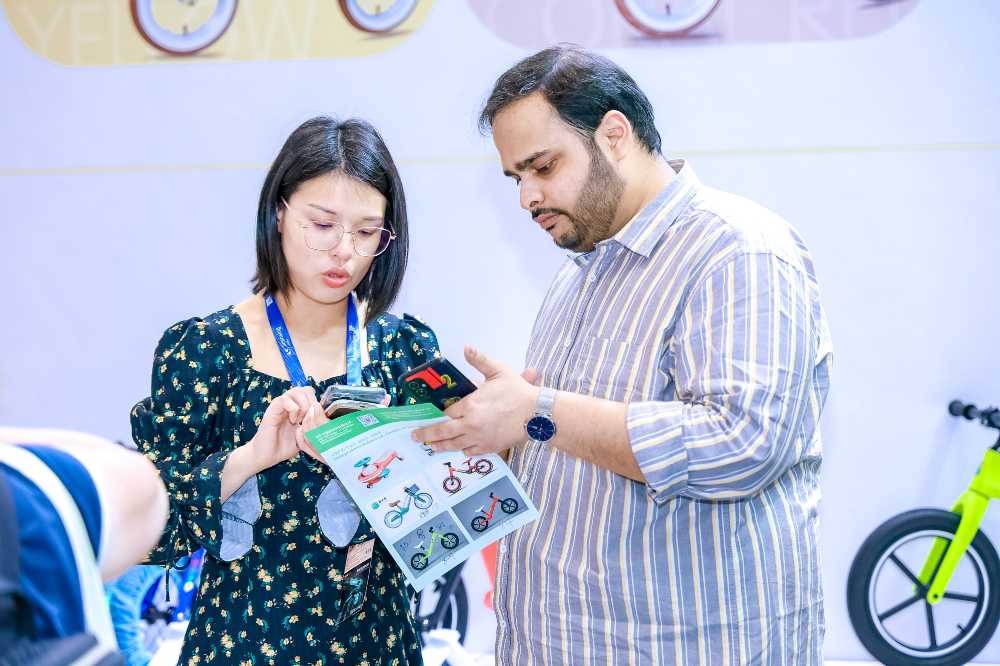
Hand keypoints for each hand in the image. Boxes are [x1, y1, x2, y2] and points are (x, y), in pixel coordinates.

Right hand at [249, 386, 323, 470]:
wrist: (265, 457)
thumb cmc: (283, 448)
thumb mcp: (303, 438)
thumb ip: (312, 428)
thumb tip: (326, 424)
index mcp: (296, 409)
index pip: (310, 394)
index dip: (317, 402)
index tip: (316, 417)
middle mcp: (288, 405)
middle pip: (305, 389)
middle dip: (312, 402)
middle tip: (310, 418)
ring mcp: (280, 406)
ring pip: (296, 391)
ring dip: (303, 405)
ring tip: (302, 419)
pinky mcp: (272, 410)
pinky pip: (284, 399)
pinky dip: (293, 409)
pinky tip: (293, 421)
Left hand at [410, 346, 539, 455]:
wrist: (537, 415)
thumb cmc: (518, 392)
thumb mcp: (498, 371)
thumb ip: (480, 360)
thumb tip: (466, 347)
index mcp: (470, 405)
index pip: (447, 412)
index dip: (441, 413)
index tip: (435, 414)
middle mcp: (470, 424)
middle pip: (442, 432)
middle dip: (426, 434)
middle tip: (415, 437)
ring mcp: (478, 438)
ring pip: (453, 445)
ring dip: (440, 446)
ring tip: (430, 447)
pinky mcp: (488, 448)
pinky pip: (469, 451)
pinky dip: (462, 450)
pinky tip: (458, 448)